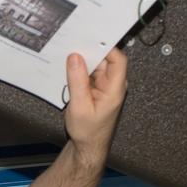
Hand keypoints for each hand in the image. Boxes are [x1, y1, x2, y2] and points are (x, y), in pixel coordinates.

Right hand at [63, 48, 127, 163]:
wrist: (88, 147)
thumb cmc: (88, 132)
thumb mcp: (79, 106)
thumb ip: (77, 80)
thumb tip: (75, 58)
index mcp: (115, 89)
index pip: (118, 60)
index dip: (106, 47)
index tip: (90, 40)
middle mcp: (113, 86)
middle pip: (105, 60)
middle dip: (90, 53)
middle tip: (73, 46)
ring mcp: (105, 87)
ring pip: (96, 66)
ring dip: (82, 62)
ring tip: (67, 59)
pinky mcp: (96, 90)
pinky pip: (89, 74)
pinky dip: (79, 71)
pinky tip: (68, 71)